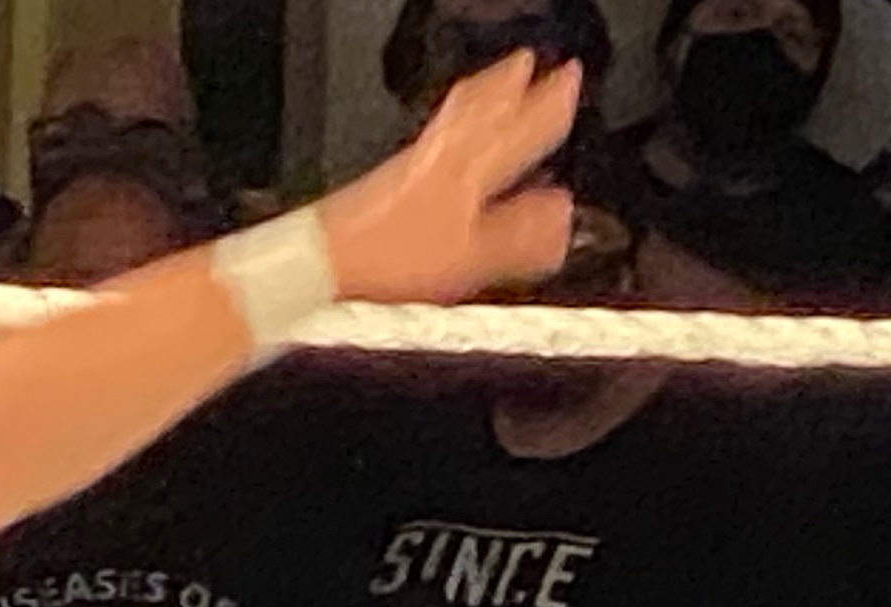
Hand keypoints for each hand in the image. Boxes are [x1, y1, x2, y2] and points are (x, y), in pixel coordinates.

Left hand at [316, 50, 579, 305]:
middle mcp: (440, 155)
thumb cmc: (388, 259)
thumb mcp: (471, 258)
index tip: (570, 78)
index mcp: (470, 168)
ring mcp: (409, 163)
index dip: (550, 104)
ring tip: (492, 79)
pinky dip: (449, 123)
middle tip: (528, 60)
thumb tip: (562, 216)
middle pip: (482, 107)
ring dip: (479, 93)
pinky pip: (430, 136)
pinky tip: (444, 138)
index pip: (522, 126)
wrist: (319, 262)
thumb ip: (521, 236)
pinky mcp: (385, 179)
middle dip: (510, 83)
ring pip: (453, 115)